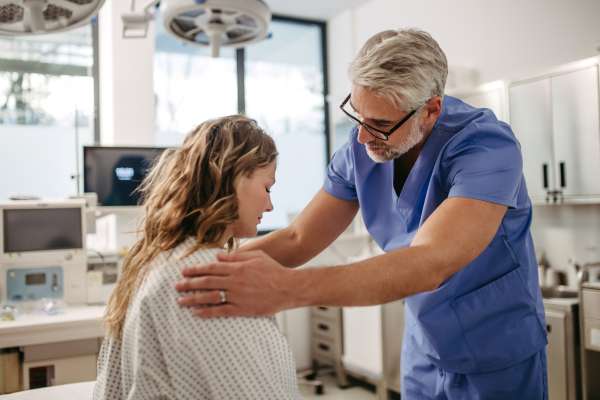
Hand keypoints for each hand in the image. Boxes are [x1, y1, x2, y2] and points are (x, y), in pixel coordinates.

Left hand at [175, 250, 297, 317]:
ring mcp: (238, 296)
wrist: (288, 288)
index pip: (211, 267)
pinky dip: (207, 312)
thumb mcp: (256, 256)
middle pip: (207, 282)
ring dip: (193, 298)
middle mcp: (235, 281)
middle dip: (189, 283)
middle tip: (176, 286)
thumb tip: (217, 255)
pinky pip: (221, 311)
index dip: (195, 269)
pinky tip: (196, 312)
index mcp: (238, 267)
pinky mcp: (243, 309)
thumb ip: (235, 255)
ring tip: (180, 300)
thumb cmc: (273, 270)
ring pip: (211, 297)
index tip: (183, 271)